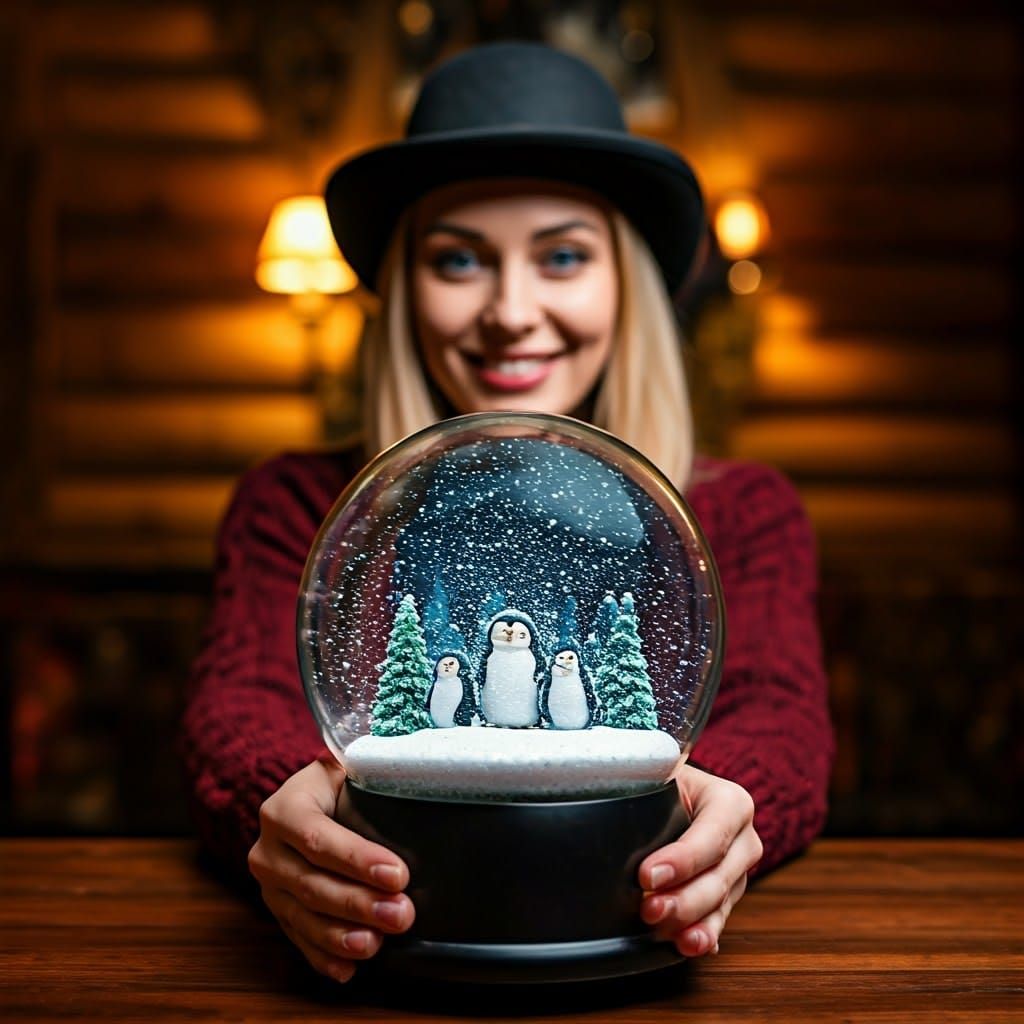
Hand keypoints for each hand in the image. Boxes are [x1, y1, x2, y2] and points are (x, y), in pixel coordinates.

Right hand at [248, 759, 414, 982]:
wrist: (303, 800)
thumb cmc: (336, 785)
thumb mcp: (345, 768)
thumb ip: (368, 773)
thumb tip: (410, 775)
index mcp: (284, 808)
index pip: (318, 838)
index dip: (357, 859)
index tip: (398, 875)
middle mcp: (268, 849)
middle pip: (312, 884)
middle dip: (359, 903)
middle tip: (401, 914)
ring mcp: (269, 886)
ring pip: (304, 916)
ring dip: (342, 935)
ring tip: (377, 944)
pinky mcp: (277, 911)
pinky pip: (298, 938)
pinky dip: (323, 956)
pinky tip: (348, 968)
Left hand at [638, 763, 761, 956]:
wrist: (676, 796)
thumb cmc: (664, 783)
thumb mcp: (661, 777)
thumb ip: (647, 794)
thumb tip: (609, 815)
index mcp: (732, 803)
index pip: (712, 836)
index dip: (682, 860)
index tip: (646, 876)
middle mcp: (744, 839)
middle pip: (718, 877)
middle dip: (682, 898)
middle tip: (647, 909)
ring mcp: (739, 872)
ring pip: (719, 904)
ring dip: (688, 922)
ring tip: (661, 932)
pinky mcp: (727, 898)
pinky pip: (717, 922)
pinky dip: (701, 935)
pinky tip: (686, 944)